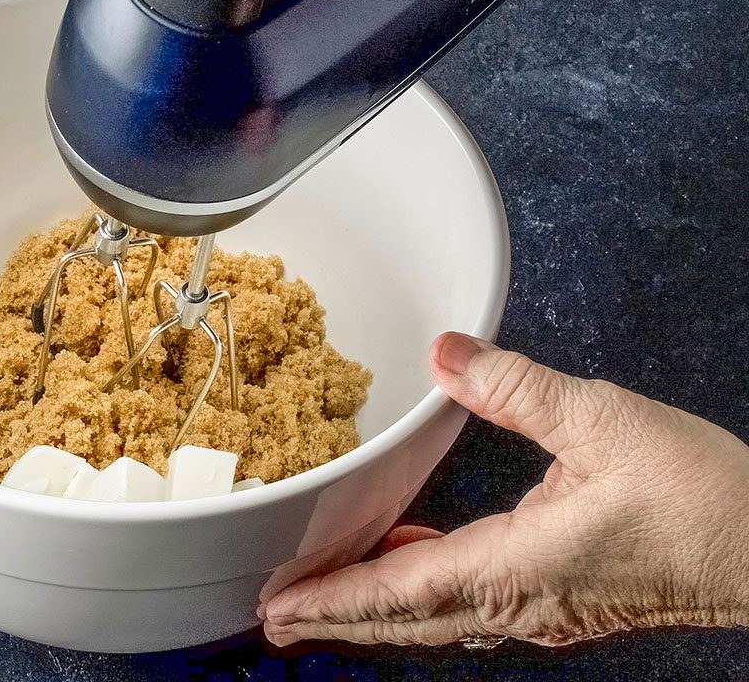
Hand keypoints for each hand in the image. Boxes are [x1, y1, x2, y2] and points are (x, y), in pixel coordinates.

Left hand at [262, 332, 748, 645]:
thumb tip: (446, 354)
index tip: (280, 606)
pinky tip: (404, 555)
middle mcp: (516, 603)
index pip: (399, 591)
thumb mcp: (602, 421)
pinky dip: (419, 590)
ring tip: (320, 597)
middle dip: (335, 619)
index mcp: (516, 568)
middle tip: (274, 615)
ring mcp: (536, 609)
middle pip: (404, 620)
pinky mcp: (556, 599)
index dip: (334, 600)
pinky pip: (467, 603)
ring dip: (371, 611)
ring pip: (432, 618)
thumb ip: (513, 388)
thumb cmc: (699, 497)